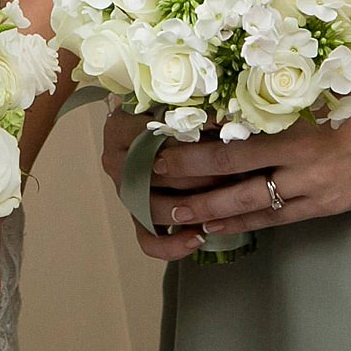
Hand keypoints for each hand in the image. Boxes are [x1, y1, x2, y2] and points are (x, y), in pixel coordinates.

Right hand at [102, 109, 213, 259]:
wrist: (154, 131)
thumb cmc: (170, 114)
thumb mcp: (175, 105)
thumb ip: (192, 112)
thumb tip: (225, 122)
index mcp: (120, 128)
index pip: (154, 137)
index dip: (190, 138)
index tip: (224, 134)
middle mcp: (116, 161)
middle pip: (155, 175)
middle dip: (198, 176)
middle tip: (234, 171)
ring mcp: (125, 192)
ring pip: (152, 209)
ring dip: (190, 208)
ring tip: (222, 202)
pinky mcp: (136, 216)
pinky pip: (148, 240)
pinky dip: (171, 245)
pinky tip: (198, 238)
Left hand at [127, 74, 350, 247]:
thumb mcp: (322, 80)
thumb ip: (281, 88)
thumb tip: (233, 83)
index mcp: (291, 115)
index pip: (227, 127)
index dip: (189, 132)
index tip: (155, 130)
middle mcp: (295, 153)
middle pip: (226, 166)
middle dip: (183, 172)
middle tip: (145, 175)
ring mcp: (311, 184)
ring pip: (246, 199)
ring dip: (206, 208)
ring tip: (171, 215)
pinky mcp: (326, 205)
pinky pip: (277, 217)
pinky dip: (246, 221)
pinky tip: (220, 227)